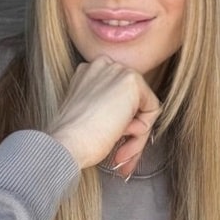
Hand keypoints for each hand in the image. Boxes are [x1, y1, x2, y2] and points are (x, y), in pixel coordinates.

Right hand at [49, 56, 160, 175]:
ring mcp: (117, 70)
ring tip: (122, 152)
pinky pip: (152, 109)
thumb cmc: (73, 138)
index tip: (115, 145)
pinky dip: (143, 130)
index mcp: (89, 72)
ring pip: (144, 106)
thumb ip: (109, 109)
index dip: (120, 124)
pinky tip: (122, 136)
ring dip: (136, 135)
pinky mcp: (131, 81)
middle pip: (133, 101)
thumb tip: (132, 122)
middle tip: (122, 154)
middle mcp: (103, 65)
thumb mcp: (89, 115)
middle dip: (131, 131)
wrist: (67, 143)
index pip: (119, 97)